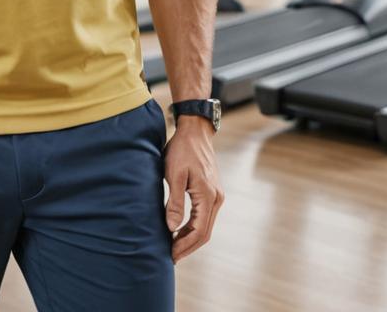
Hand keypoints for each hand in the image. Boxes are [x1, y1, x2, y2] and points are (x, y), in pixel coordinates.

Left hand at [163, 116, 223, 262]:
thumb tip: (172, 228)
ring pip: (205, 226)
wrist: (195, 131)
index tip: (170, 254)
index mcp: (208, 196)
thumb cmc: (182, 149)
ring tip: (173, 246)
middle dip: (187, 246)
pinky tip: (180, 230)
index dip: (184, 245)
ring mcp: (216, 195)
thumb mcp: (174, 174)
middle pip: (204, 233)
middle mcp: (216, 199)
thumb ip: (174, 202)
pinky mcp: (212, 191)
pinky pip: (204, 216)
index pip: (199, 232)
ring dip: (190, 238)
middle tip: (171, 256)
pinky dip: (193, 227)